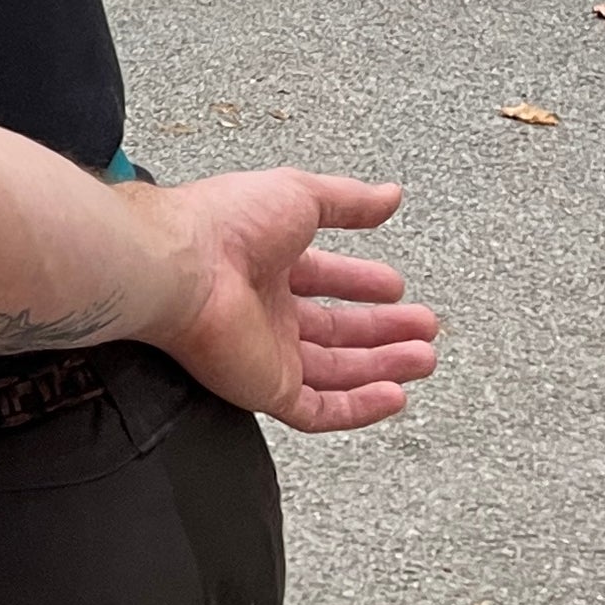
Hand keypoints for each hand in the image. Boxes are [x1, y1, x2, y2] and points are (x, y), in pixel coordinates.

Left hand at [152, 169, 440, 435]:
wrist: (180, 267)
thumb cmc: (224, 224)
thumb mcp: (299, 195)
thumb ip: (347, 200)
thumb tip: (389, 194)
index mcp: (266, 262)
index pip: (323, 279)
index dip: (361, 283)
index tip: (396, 287)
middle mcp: (265, 310)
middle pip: (335, 330)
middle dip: (383, 330)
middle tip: (424, 328)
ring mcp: (266, 352)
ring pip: (335, 372)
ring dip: (382, 367)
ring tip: (424, 359)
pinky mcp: (264, 388)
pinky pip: (318, 410)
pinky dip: (359, 407)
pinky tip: (394, 396)